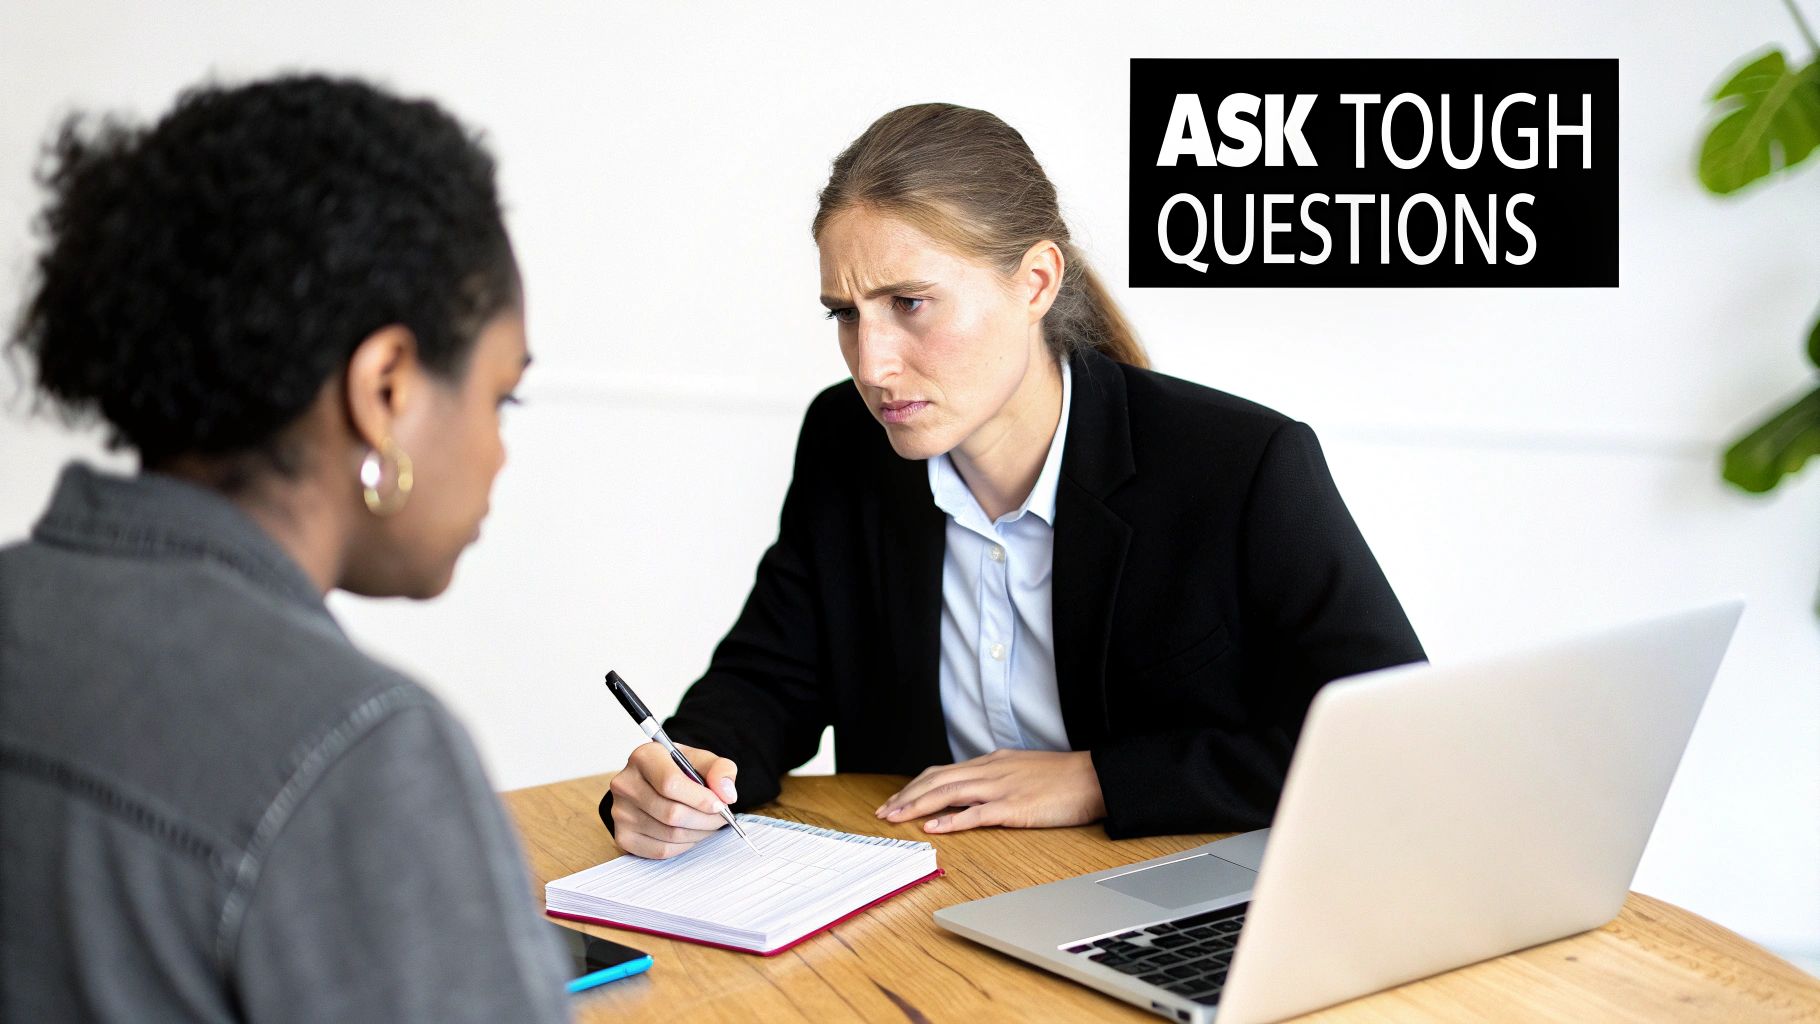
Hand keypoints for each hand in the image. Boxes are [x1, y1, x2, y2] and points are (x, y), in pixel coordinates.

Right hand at [607, 742, 739, 858]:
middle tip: (721, 818)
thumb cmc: (678, 771)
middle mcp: (626, 784)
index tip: (720, 805)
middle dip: (705, 820)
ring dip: (698, 833)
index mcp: (644, 757)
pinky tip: (690, 833)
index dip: (700, 799)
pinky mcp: (623, 836)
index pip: (670, 783)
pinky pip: (661, 850)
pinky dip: (684, 846)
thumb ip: (720, 770)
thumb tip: (726, 795)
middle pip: (672, 813)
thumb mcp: (701, 760)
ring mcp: (621, 812)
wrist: (651, 784)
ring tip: (708, 824)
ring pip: (669, 834)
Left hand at [874, 749, 1105, 833]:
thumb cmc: (1063, 778)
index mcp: (991, 762)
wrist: (1095, 777)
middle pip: (937, 780)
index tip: (896, 800)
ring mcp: (1001, 788)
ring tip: (895, 818)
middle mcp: (990, 771)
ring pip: (948, 793)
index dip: (915, 786)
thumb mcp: (1022, 770)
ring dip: (918, 806)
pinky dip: (952, 820)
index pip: (942, 772)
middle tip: (883, 812)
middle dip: (906, 796)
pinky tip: (934, 828)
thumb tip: (974, 793)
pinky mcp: (1015, 807)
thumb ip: (997, 778)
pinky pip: (977, 813)